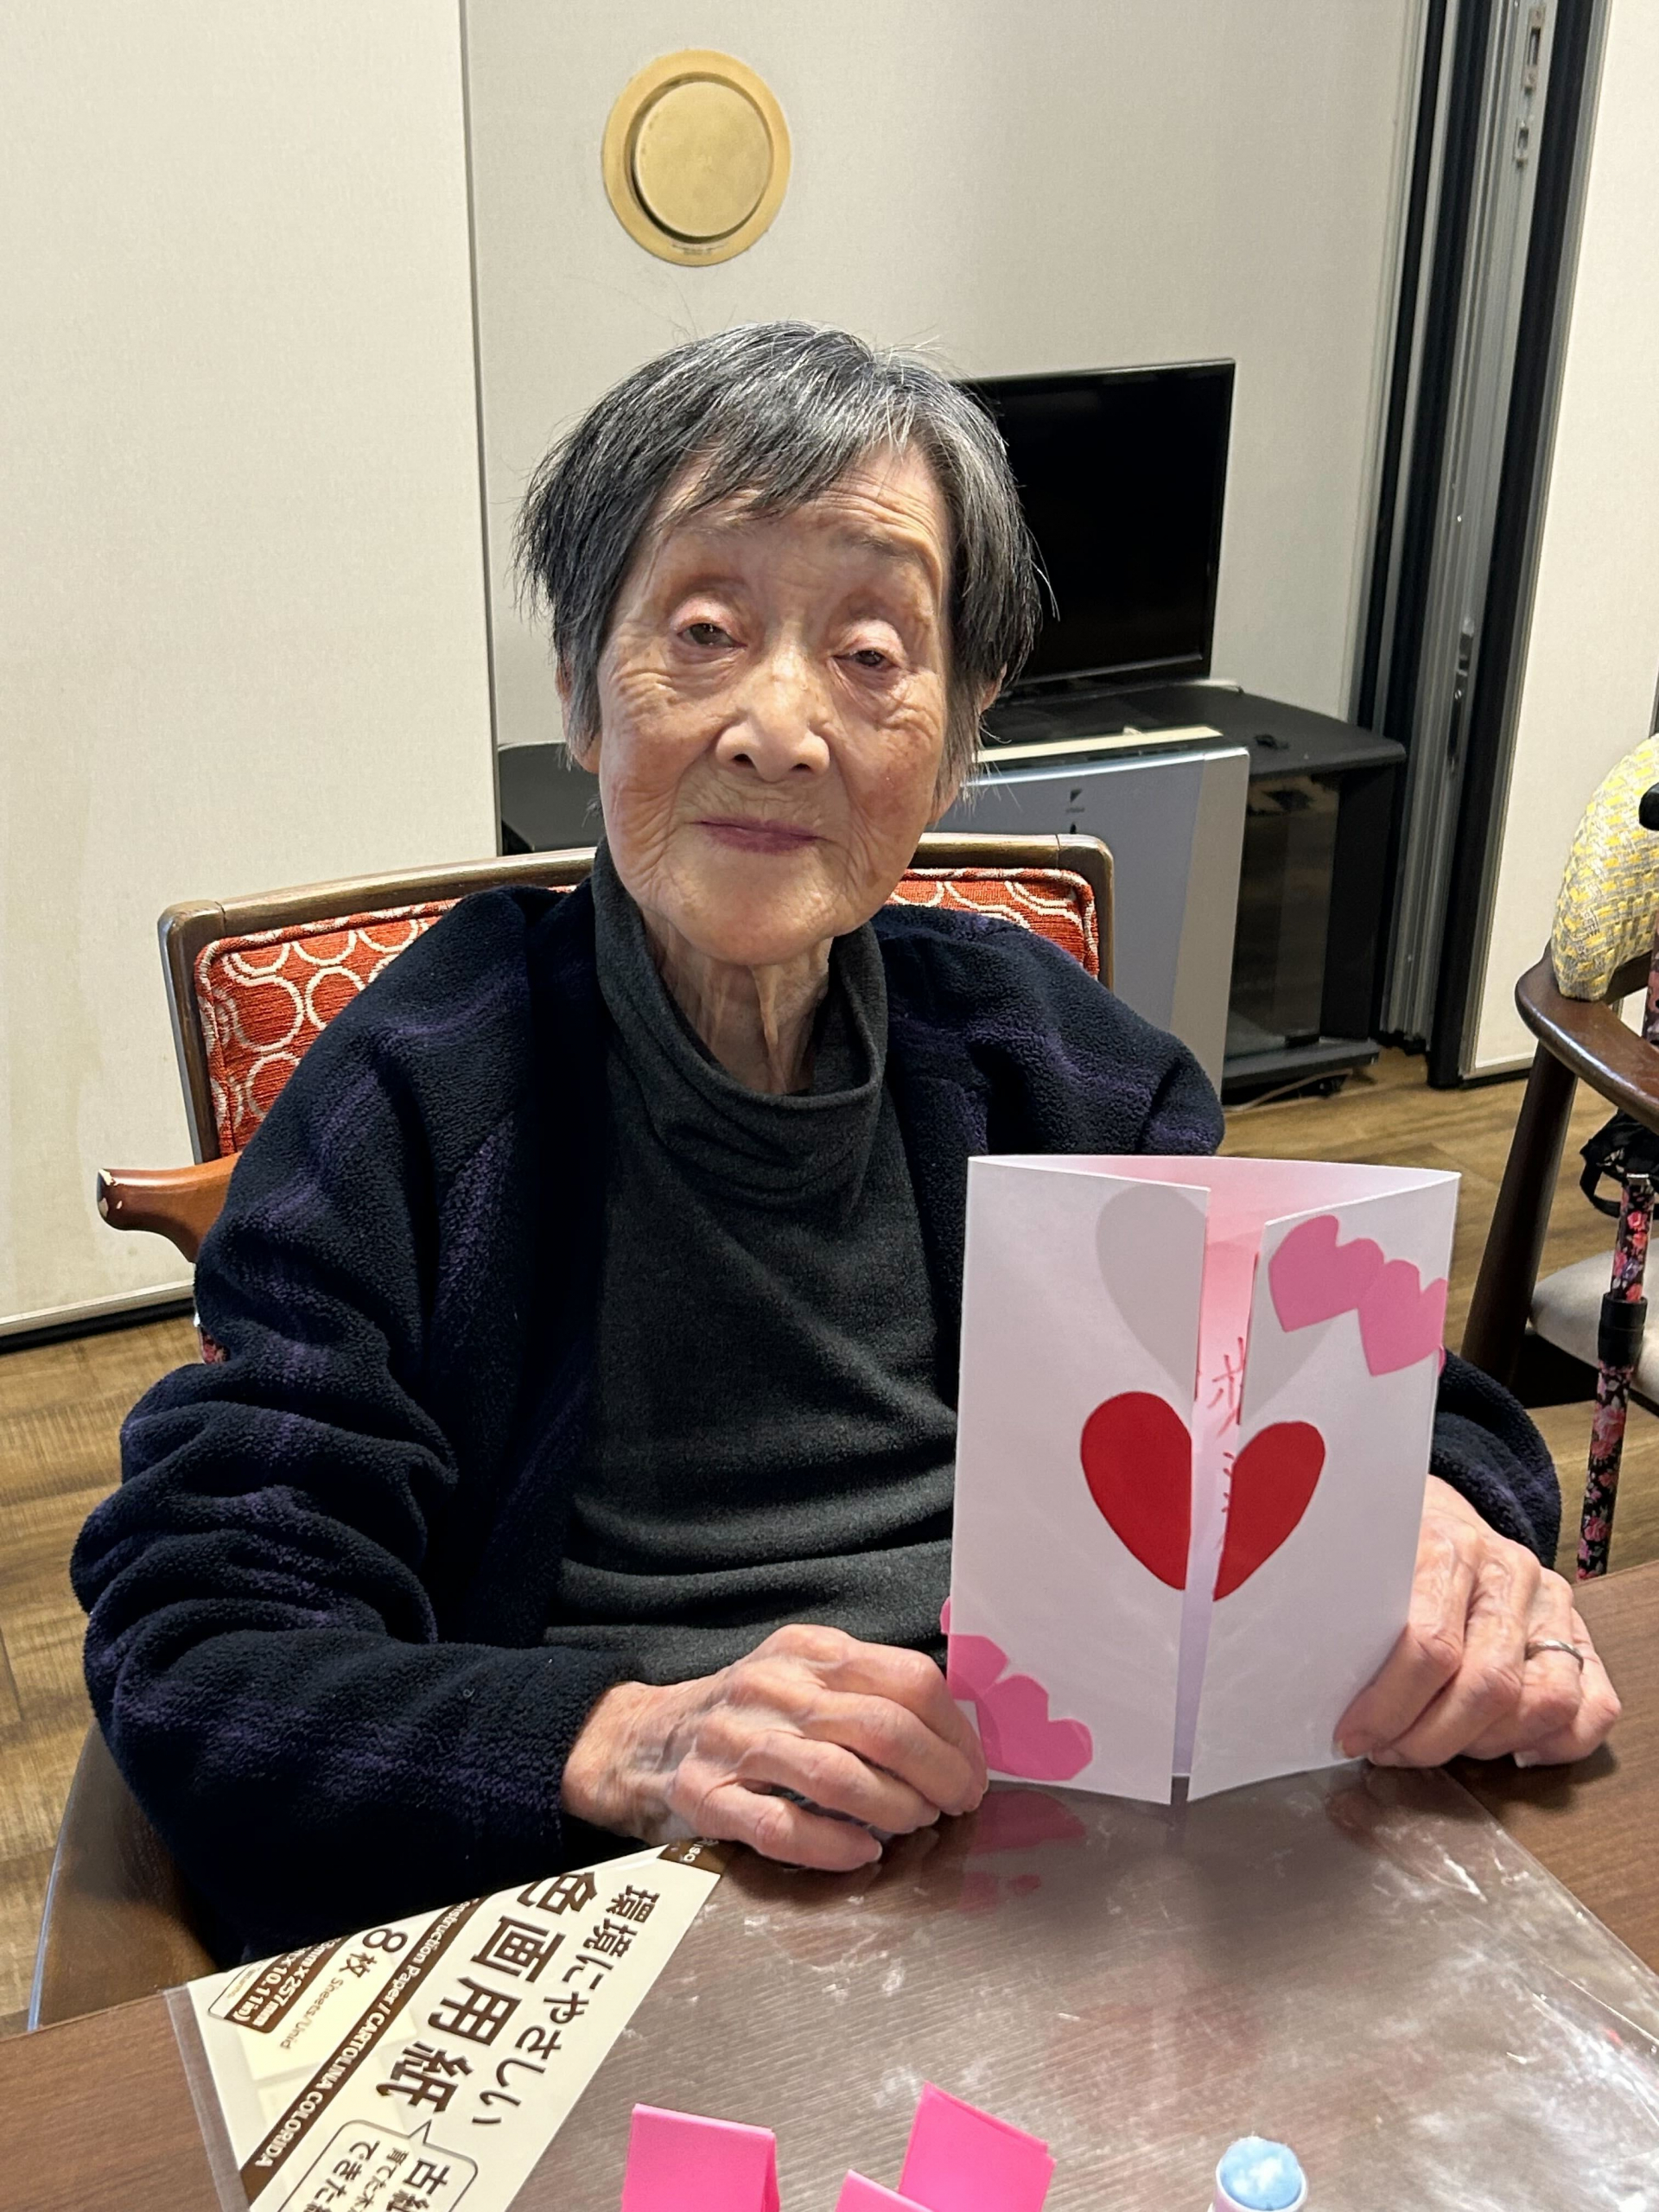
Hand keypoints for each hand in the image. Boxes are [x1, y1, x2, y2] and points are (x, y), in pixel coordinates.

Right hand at [560, 1623, 987, 1871]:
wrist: (643, 1739)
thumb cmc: (747, 1715)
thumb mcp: (802, 1676)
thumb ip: (866, 1691)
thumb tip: (953, 1736)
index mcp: (807, 1651)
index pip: (908, 1679)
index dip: (955, 1732)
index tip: (973, 1768)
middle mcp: (773, 1686)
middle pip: (883, 1727)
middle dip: (939, 1773)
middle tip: (959, 1803)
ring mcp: (735, 1741)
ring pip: (836, 1774)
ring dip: (895, 1807)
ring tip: (918, 1824)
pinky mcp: (706, 1795)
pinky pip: (780, 1825)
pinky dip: (832, 1843)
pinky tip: (864, 1852)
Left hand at [1338, 1475, 1619, 1769]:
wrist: (1439, 1507)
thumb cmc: (1393, 1546)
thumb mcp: (1358, 1559)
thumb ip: (1345, 1609)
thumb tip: (1305, 1680)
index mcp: (1447, 1546)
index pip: (1428, 1645)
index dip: (1388, 1706)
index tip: (1352, 1735)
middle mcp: (1507, 1572)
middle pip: (1487, 1685)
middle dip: (1430, 1740)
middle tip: (1387, 1751)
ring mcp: (1549, 1603)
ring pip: (1544, 1702)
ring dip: (1484, 1746)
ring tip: (1435, 1745)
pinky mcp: (1578, 1632)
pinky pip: (1594, 1705)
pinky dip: (1557, 1745)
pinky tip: (1508, 1750)